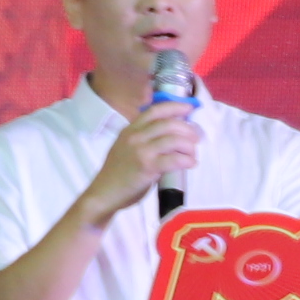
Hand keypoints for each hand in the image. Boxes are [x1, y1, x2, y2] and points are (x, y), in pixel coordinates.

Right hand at [89, 96, 206, 214]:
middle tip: (195, 139)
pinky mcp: (148, 167)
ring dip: (189, 147)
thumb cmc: (117, 172)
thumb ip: (142, 138)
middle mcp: (135, 137)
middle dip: (188, 129)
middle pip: (168, 124)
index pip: (154, 111)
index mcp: (129, 130)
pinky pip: (175, 159)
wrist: (104, 192)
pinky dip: (188, 160)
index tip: (189, 107)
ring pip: (174, 140)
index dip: (174, 106)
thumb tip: (170, 133)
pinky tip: (190, 164)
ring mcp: (141, 151)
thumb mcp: (125, 147)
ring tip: (192, 155)